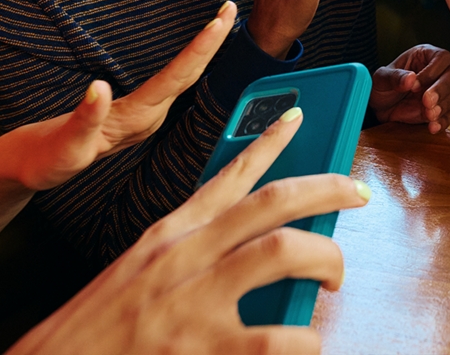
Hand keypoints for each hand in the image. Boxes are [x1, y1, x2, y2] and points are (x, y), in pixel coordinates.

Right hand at [0, 2, 237, 191]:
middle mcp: (146, 118)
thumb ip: (83, 119)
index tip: (220, 20)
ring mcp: (141, 116)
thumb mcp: (64, 145)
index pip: (176, 78)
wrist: (30, 171)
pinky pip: (169, 82)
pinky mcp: (132, 113)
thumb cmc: (45, 160)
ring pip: (181, 78)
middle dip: (212, 42)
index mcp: (135, 120)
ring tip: (221, 20)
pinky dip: (188, 60)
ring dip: (203, 50)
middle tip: (231, 7)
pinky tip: (197, 50)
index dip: (200, 49)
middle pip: (187, 75)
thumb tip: (98, 88)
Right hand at [9, 108, 371, 354]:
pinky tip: (306, 345)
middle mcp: (183, 256)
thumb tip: (244, 254)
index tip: (298, 117)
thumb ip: (189, 261)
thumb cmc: (92, 333)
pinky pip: (277, 338)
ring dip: (324, 258)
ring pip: (283, 250)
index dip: (268, 142)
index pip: (226, 175)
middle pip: (272, 202)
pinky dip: (304, 341)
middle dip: (325, 188)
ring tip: (334, 278)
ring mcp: (193, 300)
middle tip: (357, 192)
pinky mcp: (200, 348)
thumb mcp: (136, 279)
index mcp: (167, 236)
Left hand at [370, 45, 449, 133]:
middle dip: (442, 89)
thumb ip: (394, 77)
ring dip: (444, 105)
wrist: (380, 109)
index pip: (441, 57)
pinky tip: (432, 126)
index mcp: (425, 56)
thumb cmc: (383, 86)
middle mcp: (437, 71)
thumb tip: (410, 78)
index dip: (432, 71)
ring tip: (428, 114)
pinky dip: (443, 121)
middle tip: (427, 102)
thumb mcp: (381, 78)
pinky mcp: (441, 109)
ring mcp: (441, 91)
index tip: (415, 86)